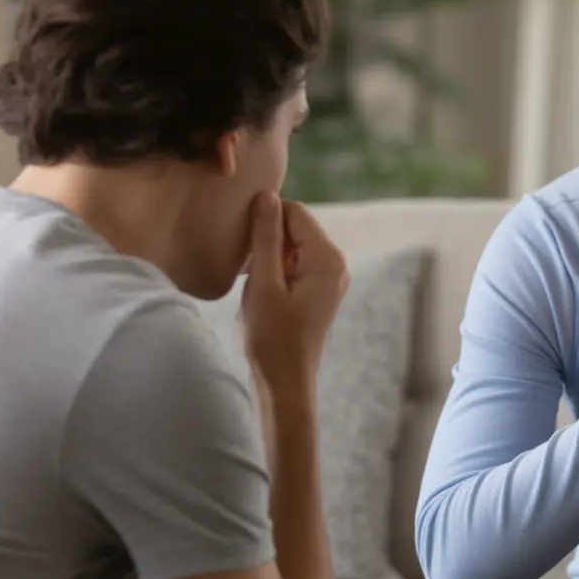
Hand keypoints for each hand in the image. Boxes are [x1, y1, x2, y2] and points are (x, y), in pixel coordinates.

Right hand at [241, 192, 348, 395]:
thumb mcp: (263, 283)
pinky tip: (258, 288)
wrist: (286, 382)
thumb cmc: (273, 338)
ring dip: (268, 255)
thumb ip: (265, 237)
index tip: (243, 241)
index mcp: (327, 259)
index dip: (265, 218)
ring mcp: (329, 279)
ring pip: (292, 246)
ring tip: (251, 281)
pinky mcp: (319, 291)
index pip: (294, 212)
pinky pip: (294, 264)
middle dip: (267, 238)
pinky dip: (274, 269)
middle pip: (296, 227)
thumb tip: (267, 196)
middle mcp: (335, 265)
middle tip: (245, 265)